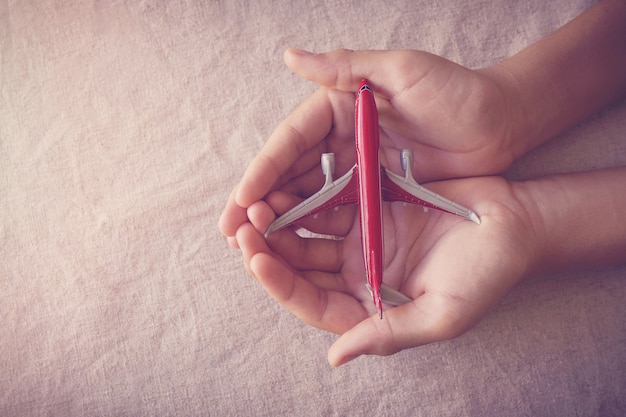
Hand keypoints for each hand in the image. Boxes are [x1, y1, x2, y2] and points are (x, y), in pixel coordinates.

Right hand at [219, 48, 520, 243]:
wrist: (501, 124)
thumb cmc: (456, 91)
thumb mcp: (403, 69)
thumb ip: (348, 66)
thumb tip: (290, 56)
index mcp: (340, 107)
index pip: (291, 141)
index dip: (263, 170)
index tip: (242, 199)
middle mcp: (340, 139)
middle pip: (290, 174)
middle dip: (259, 203)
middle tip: (232, 232)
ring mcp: (356, 169)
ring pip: (307, 198)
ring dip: (279, 221)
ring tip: (252, 246)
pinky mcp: (374, 194)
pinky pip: (337, 214)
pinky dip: (312, 230)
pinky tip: (292, 250)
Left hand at [236, 176, 537, 365]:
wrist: (514, 222)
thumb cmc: (486, 273)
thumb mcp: (442, 314)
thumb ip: (389, 334)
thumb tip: (336, 357)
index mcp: (370, 307)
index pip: (312, 302)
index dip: (281, 284)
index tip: (255, 259)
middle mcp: (359, 276)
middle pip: (301, 268)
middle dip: (268, 250)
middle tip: (243, 226)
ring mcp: (362, 241)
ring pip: (308, 235)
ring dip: (280, 222)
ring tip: (256, 203)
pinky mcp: (370, 208)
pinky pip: (328, 203)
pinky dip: (306, 196)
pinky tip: (287, 183)